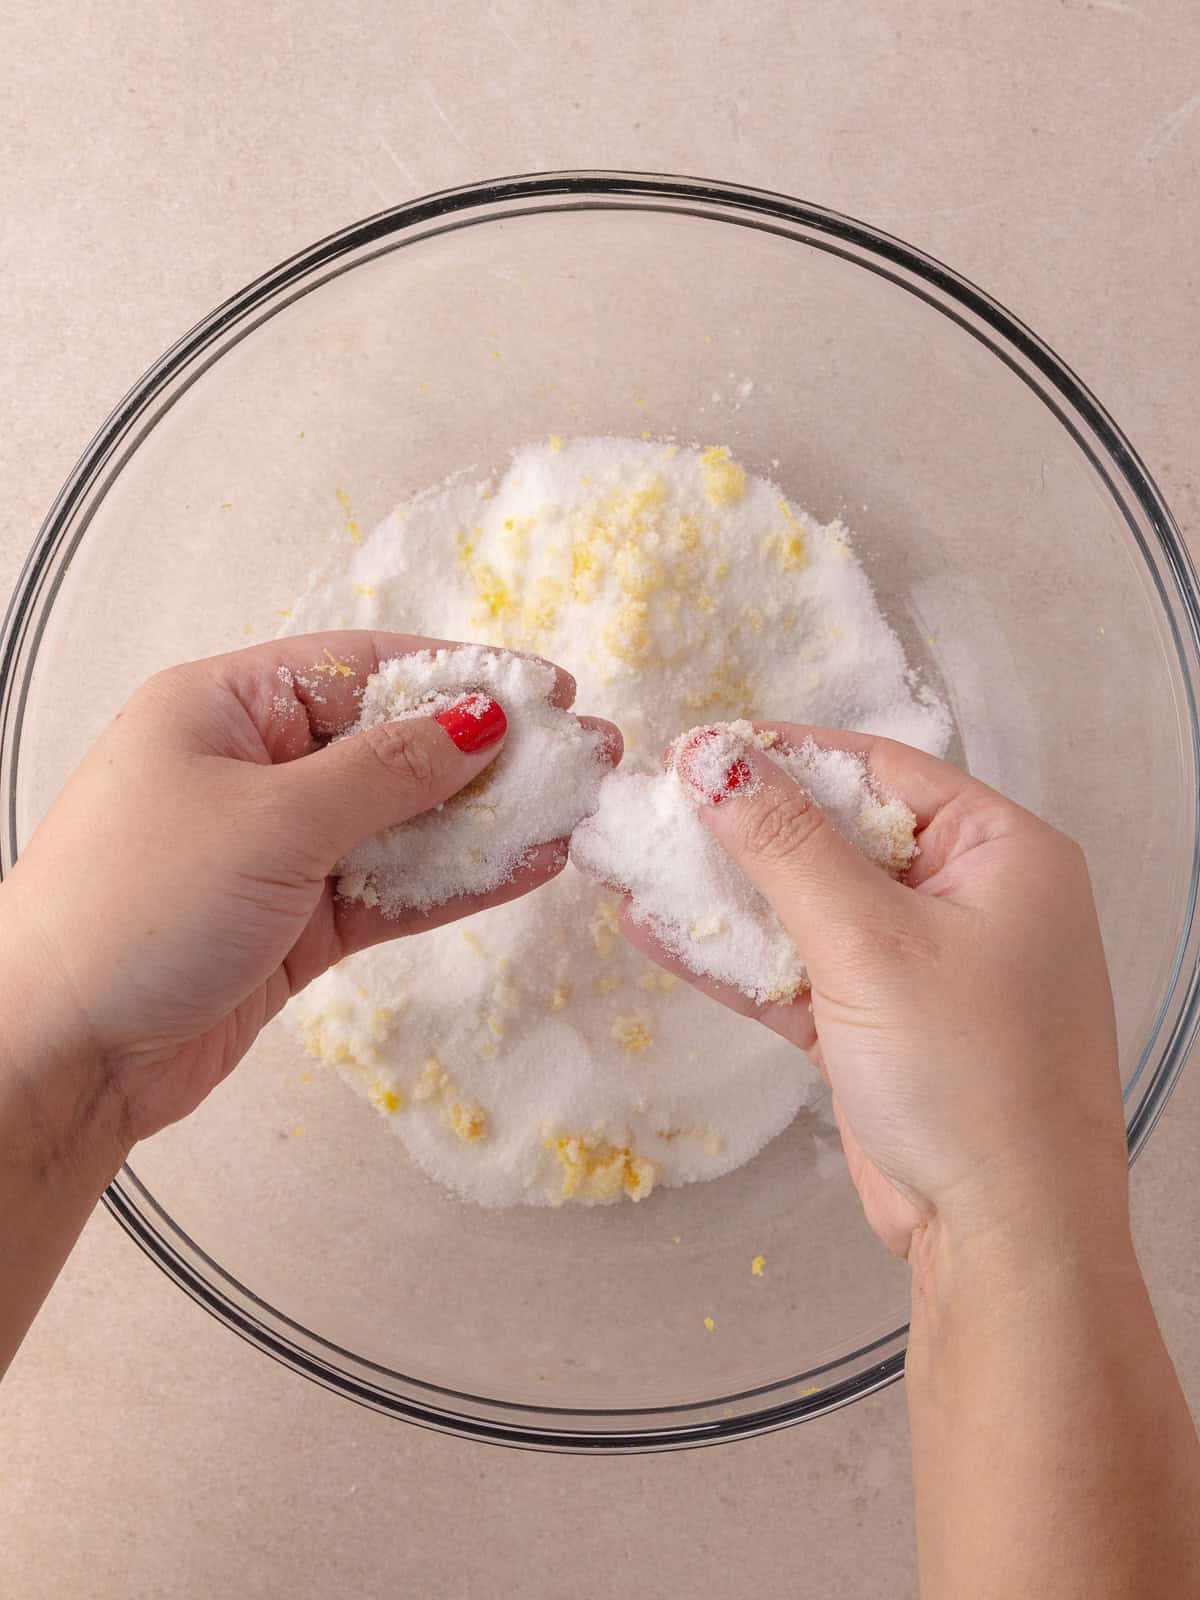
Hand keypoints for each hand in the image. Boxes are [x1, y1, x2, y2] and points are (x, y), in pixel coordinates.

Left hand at [0, 631, 616, 1150]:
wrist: (60, 1056)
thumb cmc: (132, 910)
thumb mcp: (271, 820)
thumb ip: (386, 773)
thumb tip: (477, 721)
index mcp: (226, 708)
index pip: (365, 670)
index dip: (462, 676)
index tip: (546, 689)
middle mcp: (255, 770)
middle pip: (396, 746)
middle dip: (492, 752)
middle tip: (582, 753)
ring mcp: (279, 850)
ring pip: (404, 822)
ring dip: (487, 821)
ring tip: (573, 810)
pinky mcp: (298, 924)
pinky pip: (393, 889)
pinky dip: (456, 882)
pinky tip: (525, 868)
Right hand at [619, 724, 1127, 1258]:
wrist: (1004, 1236)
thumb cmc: (969, 1074)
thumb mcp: (869, 941)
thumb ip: (786, 845)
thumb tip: (714, 756)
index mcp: (1002, 852)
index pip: (881, 770)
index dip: (787, 754)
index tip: (699, 747)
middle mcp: (968, 897)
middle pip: (838, 835)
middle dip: (743, 826)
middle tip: (654, 804)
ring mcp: (922, 965)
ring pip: (809, 906)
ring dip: (725, 893)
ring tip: (633, 860)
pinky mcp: (879, 1024)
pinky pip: (800, 971)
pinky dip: (737, 959)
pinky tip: (656, 930)